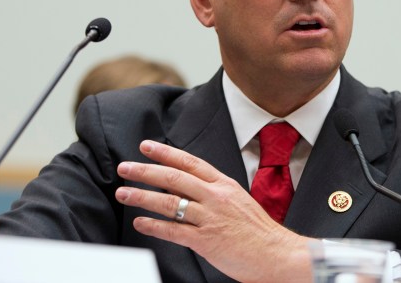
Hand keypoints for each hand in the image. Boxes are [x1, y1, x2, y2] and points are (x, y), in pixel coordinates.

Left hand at [115, 140, 311, 282]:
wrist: (277, 253)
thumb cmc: (259, 231)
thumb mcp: (239, 201)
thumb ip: (215, 193)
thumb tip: (190, 188)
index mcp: (224, 185)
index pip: (190, 163)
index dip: (165, 153)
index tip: (146, 146)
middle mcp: (216, 197)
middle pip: (174, 178)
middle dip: (145, 172)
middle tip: (126, 168)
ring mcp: (210, 218)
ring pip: (169, 203)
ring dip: (142, 197)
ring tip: (124, 193)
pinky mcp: (206, 241)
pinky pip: (173, 231)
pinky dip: (153, 226)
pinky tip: (140, 222)